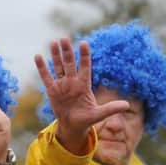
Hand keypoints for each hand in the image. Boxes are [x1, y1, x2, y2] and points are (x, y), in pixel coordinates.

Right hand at [35, 38, 128, 153]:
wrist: (72, 126)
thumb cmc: (86, 119)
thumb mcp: (98, 114)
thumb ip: (110, 109)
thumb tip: (127, 105)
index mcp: (84, 85)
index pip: (85, 66)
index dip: (84, 55)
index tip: (83, 43)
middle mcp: (72, 82)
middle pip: (69, 63)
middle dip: (67, 51)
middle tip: (64, 38)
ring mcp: (61, 85)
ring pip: (58, 66)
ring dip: (55, 55)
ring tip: (53, 42)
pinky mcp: (51, 90)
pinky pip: (46, 76)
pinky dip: (42, 67)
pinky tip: (38, 56)